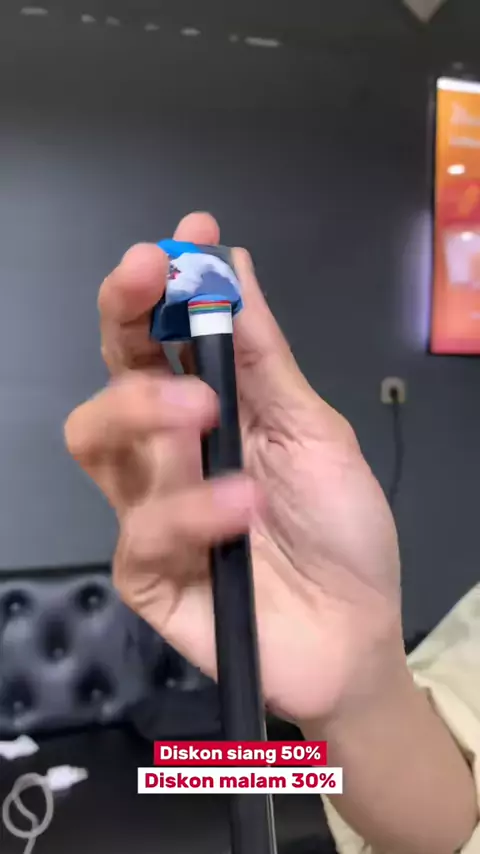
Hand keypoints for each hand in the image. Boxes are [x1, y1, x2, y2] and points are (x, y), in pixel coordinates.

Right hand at [65, 212, 402, 724]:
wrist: (354, 634)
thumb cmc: (340, 529)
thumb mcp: (314, 430)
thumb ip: (265, 356)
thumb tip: (236, 263)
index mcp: (207, 410)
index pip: (159, 336)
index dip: (162, 282)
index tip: (184, 235)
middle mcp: (166, 453)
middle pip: (109, 376)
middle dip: (121, 318)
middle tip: (148, 280)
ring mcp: (149, 512)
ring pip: (96, 442)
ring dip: (145, 408)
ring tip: (206, 410)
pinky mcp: (146, 575)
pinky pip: (141, 532)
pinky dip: (192, 510)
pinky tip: (244, 509)